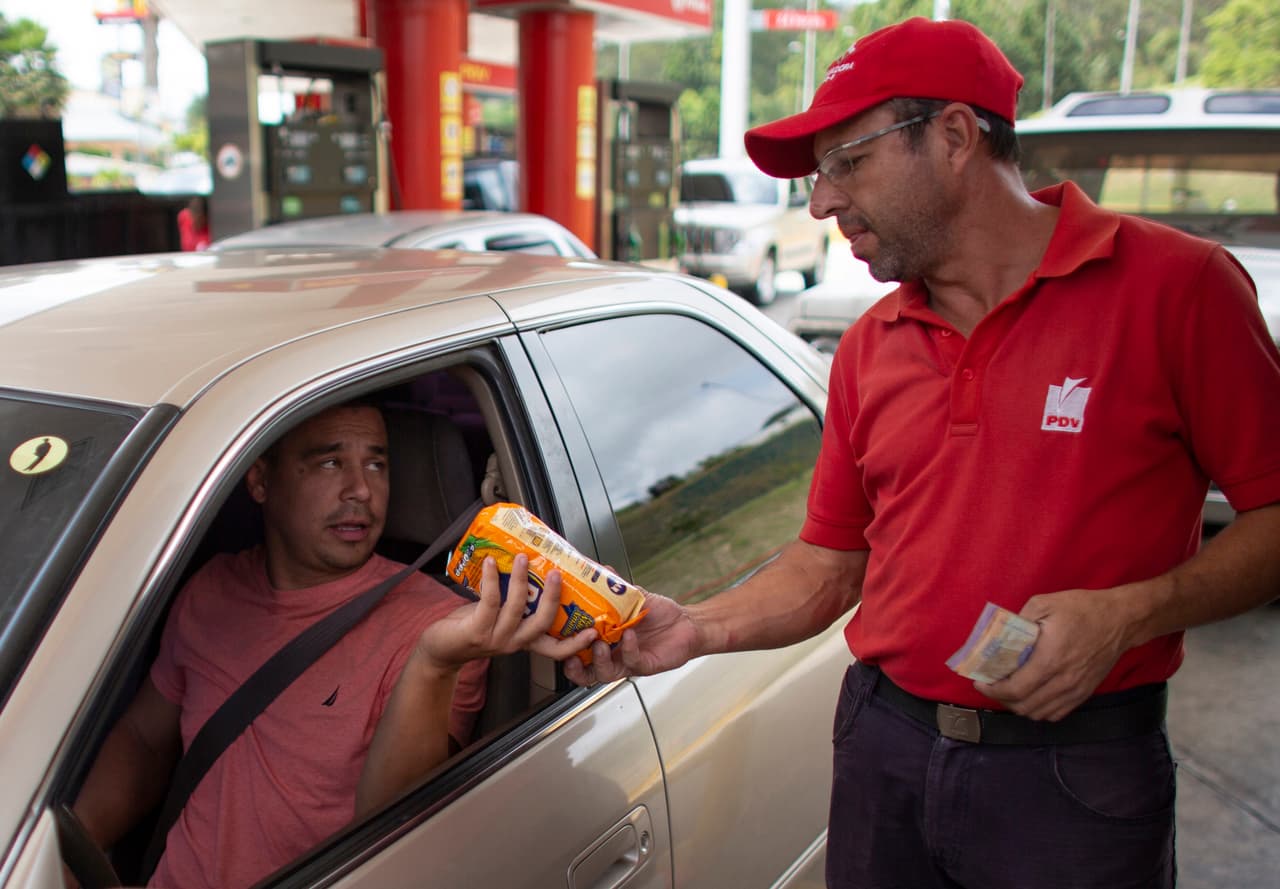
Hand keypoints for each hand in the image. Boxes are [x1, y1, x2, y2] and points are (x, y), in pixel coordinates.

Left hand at [418, 554, 595, 669]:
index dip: (575, 643)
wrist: (441, 647)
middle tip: (558, 573)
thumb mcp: (502, 616)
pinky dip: (492, 579)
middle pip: (542, 624)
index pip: (556, 650)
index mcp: (525, 641)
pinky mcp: (476, 631)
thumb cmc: (474, 625)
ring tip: (521, 557)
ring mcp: (496, 639)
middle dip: (553, 598)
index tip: (594, 631)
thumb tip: (532, 565)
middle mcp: (514, 643)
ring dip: (519, 579)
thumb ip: (519, 601)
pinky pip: (489, 602)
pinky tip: (490, 562)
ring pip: (516, 608)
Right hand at [562, 591, 699, 685]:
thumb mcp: (632, 597)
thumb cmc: (657, 614)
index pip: (575, 649)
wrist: (686, 623)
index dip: (562, 647)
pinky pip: (631, 660)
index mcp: (603, 639)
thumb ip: (613, 587)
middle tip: (571, 649)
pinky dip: (627, 648)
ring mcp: (626, 662)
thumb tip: (599, 568)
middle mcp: (612, 655)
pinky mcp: (644, 665)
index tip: (554, 634)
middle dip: (573, 665)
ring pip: (603, 673)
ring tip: (599, 643)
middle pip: (583, 671)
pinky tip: (628, 634)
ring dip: (598, 659)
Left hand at [977, 586, 1135, 720]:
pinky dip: (1038, 711)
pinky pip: (1056, 714)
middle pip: (1024, 706)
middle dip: (1001, 699)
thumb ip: (1018, 619)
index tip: (980, 682)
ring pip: (1039, 713)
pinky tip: (1030, 698)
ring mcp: (1075, 690)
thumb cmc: (1083, 609)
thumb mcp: (1044, 603)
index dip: (992, 690)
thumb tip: (998, 633)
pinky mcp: (1084, 693)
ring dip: (1018, 707)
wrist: (1121, 620)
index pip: (1014, 689)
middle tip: (990, 685)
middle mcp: (1062, 681)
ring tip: (1007, 692)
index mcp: (1050, 659)